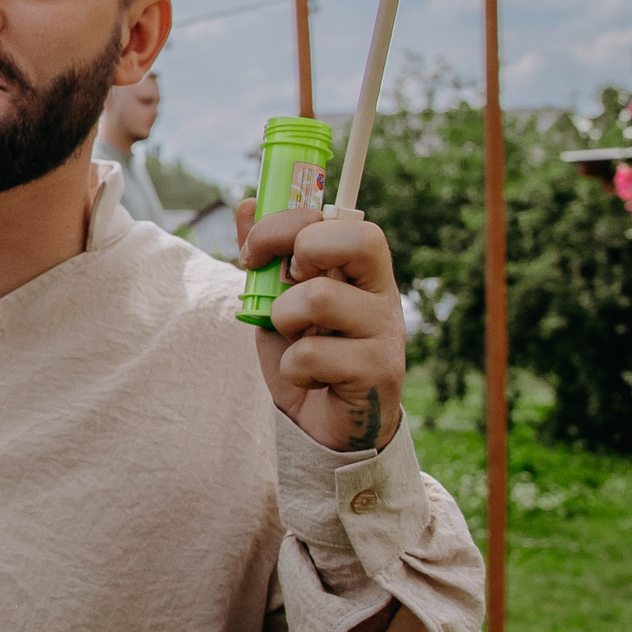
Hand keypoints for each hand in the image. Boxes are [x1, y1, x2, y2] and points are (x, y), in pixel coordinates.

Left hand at [237, 202, 408, 453]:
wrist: (327, 426)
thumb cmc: (307, 355)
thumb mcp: (277, 301)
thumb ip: (266, 257)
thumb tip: (246, 204)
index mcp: (362, 270)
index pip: (341, 220)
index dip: (288, 225)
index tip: (253, 252)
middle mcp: (383, 294)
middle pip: (356, 240)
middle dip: (299, 255)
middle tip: (284, 289)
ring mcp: (385, 332)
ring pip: (318, 298)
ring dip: (284, 321)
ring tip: (296, 341)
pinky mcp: (379, 372)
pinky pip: (309, 355)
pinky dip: (292, 368)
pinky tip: (311, 378)